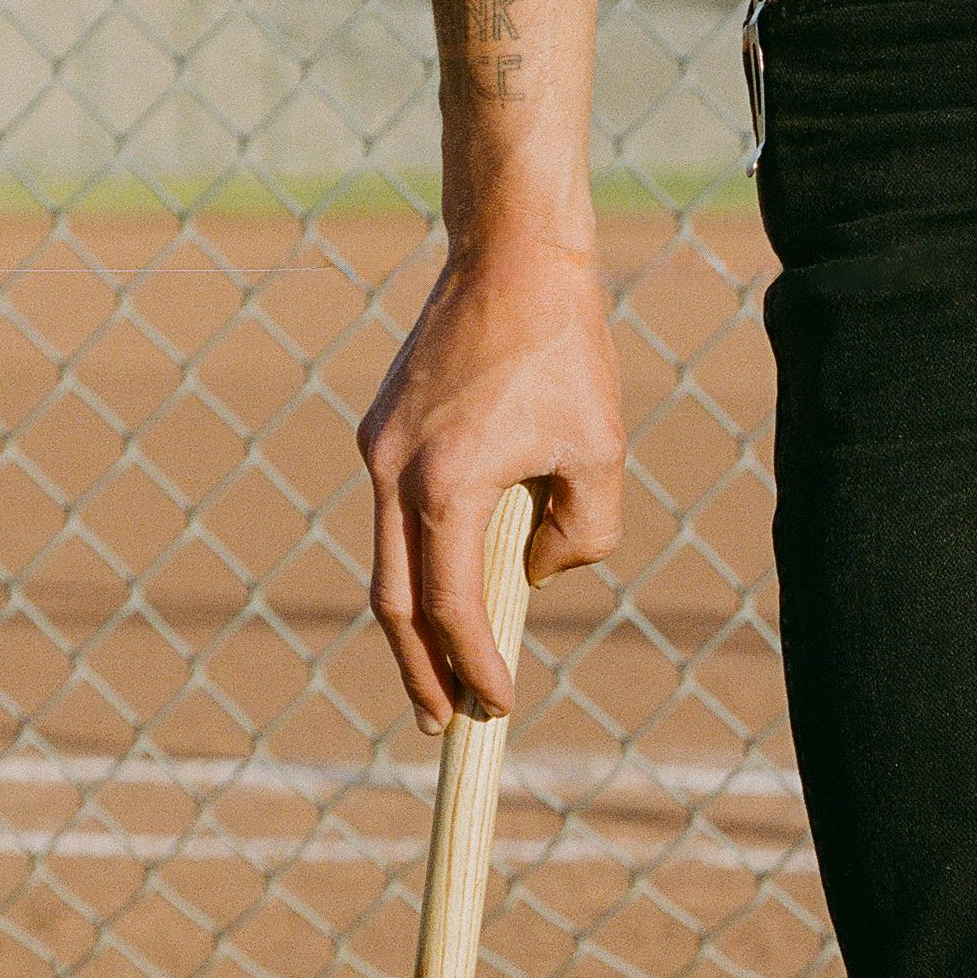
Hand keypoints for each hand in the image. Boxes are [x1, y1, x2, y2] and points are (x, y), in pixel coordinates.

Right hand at [357, 229, 626, 727]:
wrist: (511, 253)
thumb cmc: (564, 348)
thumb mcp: (599, 452)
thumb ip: (578, 534)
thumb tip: (533, 571)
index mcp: (444, 484)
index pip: (452, 607)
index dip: (474, 665)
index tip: (496, 706)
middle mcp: (392, 470)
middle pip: (394, 602)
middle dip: (419, 670)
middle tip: (441, 724)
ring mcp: (377, 447)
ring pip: (388, 559)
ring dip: (416, 621)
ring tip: (443, 670)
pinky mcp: (381, 427)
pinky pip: (395, 514)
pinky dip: (418, 562)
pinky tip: (451, 584)